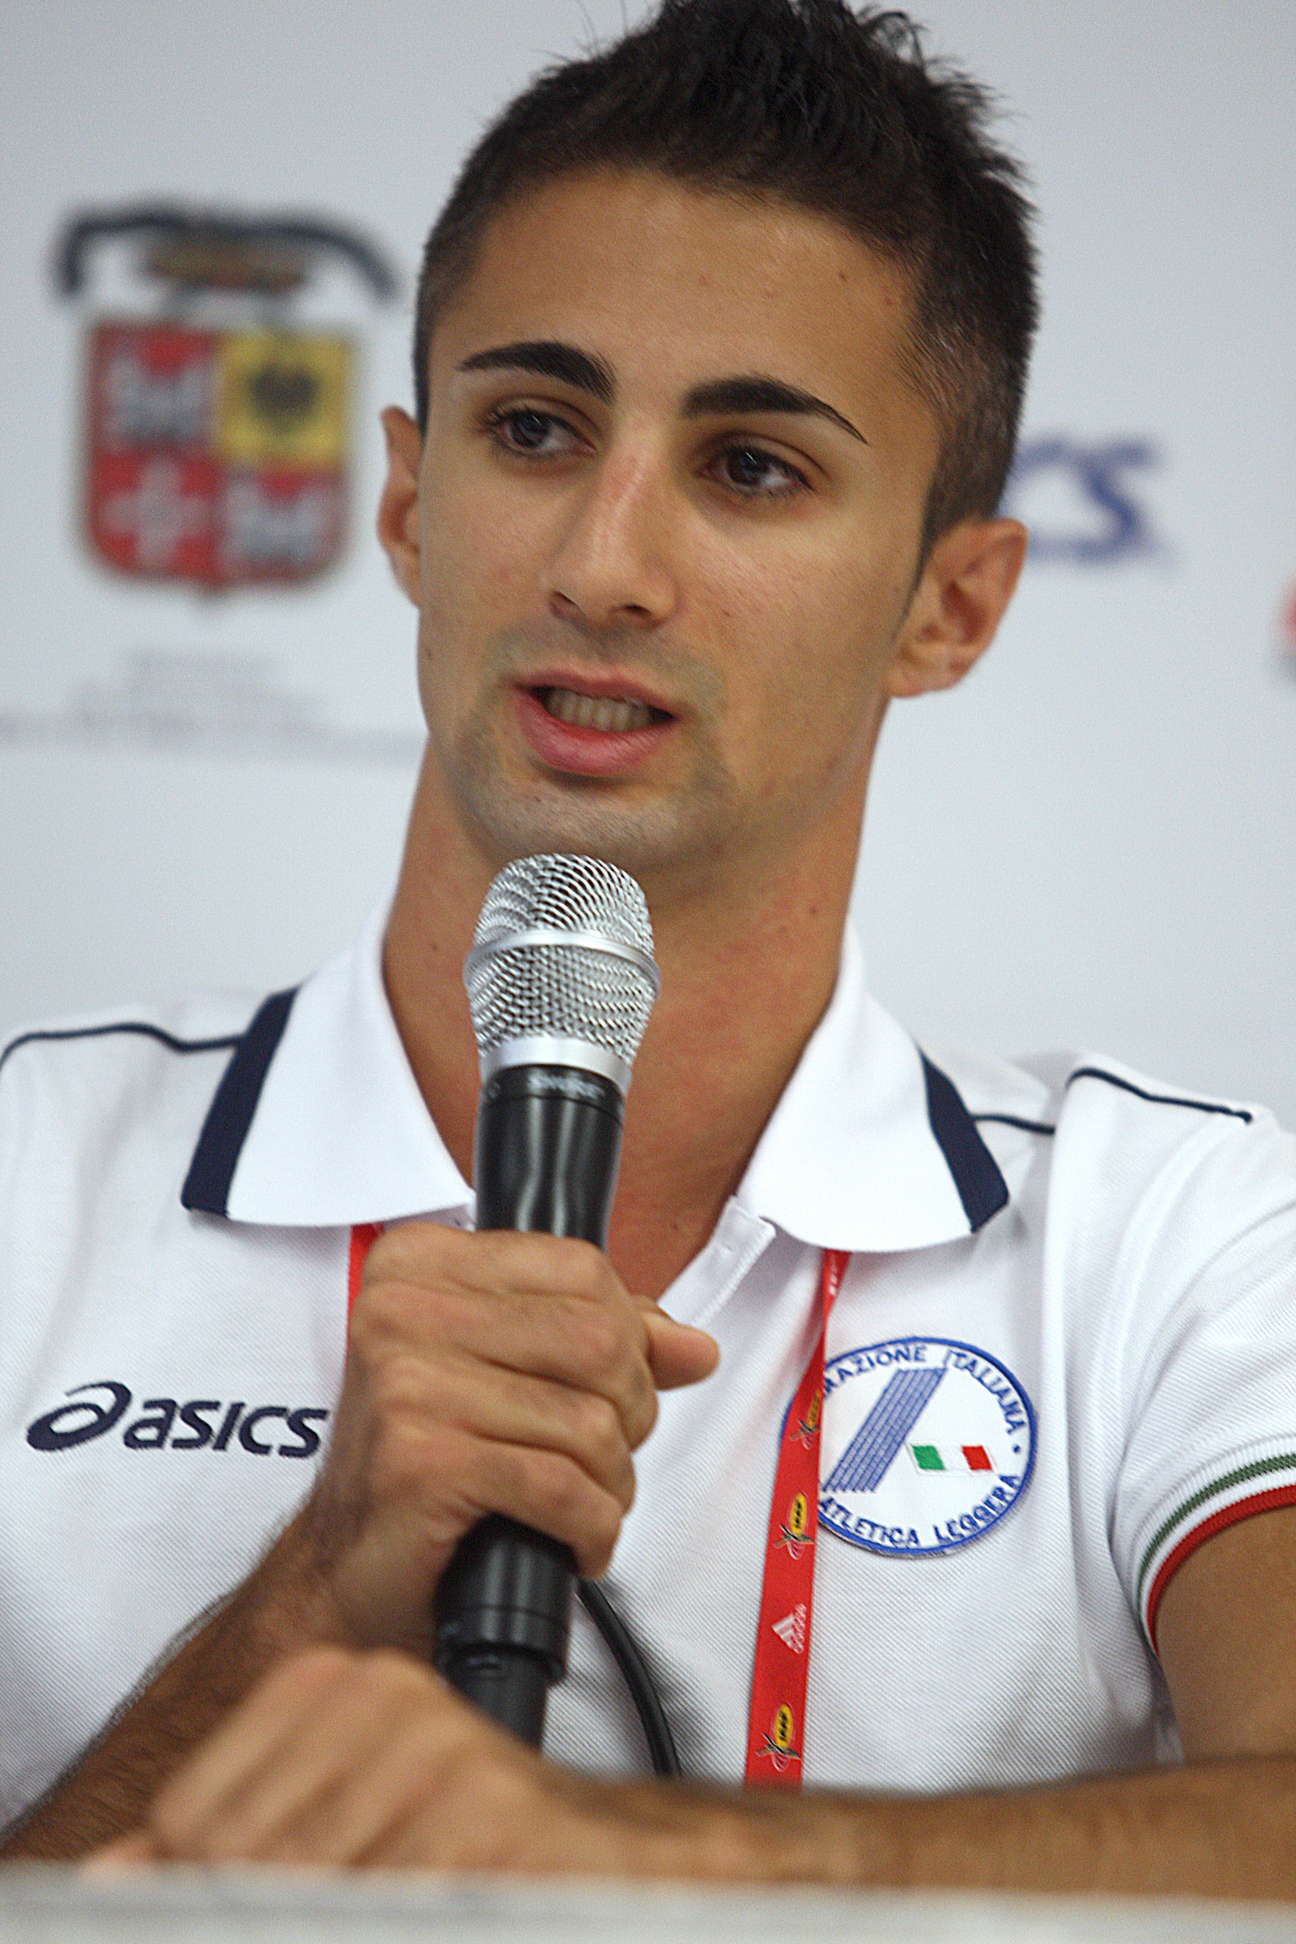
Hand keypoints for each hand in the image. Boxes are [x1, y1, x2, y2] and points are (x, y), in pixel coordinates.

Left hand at [88, 1647, 724, 1875]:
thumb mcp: (340, 1824)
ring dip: (347, 1906)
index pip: (193, 1819)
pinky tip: (434, 1897)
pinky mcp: (489, 1813)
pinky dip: (402, 1910)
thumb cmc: (477, 1836)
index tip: (260, 1898)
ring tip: (401, 1889)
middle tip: (355, 1891)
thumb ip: (220, 1842)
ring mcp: (435, 1751)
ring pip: (309, 1889)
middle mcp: (381, 1699)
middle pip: (241, 1862)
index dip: (210, 1889)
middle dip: (268, 1903)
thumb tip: (104, 1876)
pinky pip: (395, 1901)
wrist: (620, 1850)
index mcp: (334, 1685)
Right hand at [292, 1224, 717, 1651]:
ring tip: (582, 1504)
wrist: (346, 1571)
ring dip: (611, 1483)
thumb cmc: (426, 1466)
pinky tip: (572, 1543)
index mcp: (423, 1262)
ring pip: (591, 1421)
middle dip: (629, 1412)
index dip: (625, 1337)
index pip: (582, 1270)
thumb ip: (603, 1341)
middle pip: (599, 1340)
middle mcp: (403, 1308)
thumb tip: (695, 1347)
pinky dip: (590, 1528)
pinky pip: (563, 1487)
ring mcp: (407, 1382)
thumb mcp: (509, 1374)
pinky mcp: (421, 1460)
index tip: (607, 1387)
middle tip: (602, 1456)